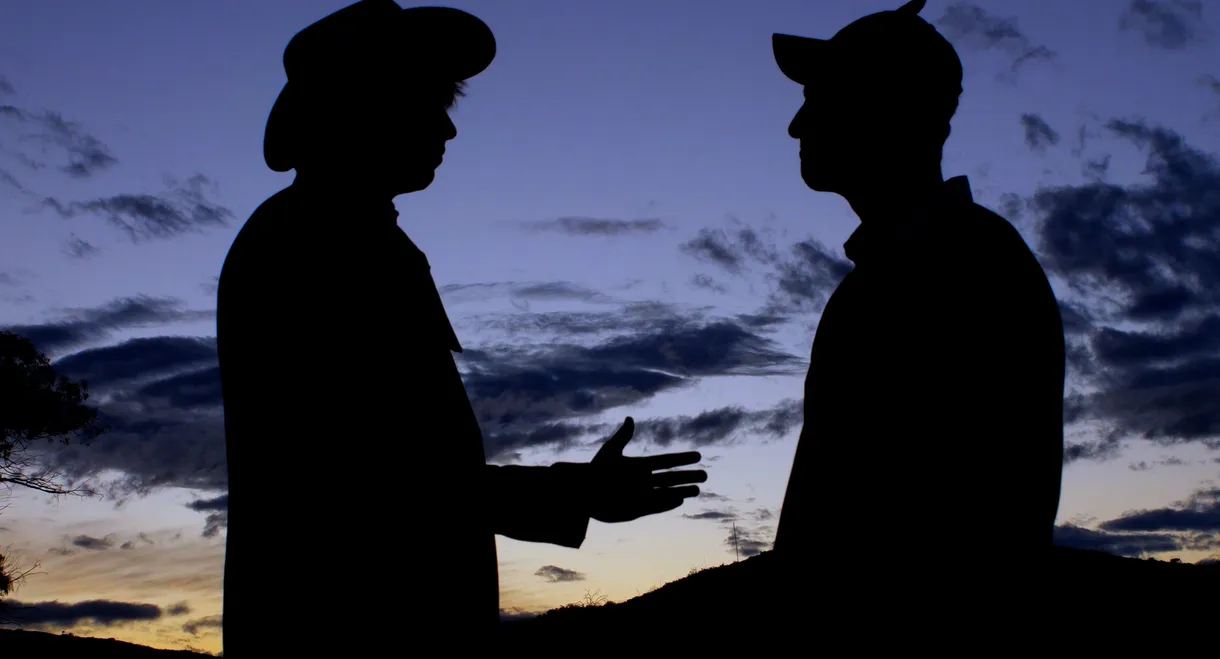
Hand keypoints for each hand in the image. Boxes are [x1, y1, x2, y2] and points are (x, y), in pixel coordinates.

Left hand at [586, 416, 705, 523]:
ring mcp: (642, 496)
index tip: (698, 456)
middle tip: (706, 475)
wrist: (583, 493)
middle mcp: (643, 481)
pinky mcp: (637, 509)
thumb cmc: (594, 471)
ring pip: (667, 493)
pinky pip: (657, 506)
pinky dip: (668, 503)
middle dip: (688, 477)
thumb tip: (630, 418)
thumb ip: (623, 436)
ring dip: (682, 491)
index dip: (682, 459)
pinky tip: (681, 500)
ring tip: (698, 490)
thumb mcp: (610, 451)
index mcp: (639, 466)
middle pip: (671, 478)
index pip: (666, 461)